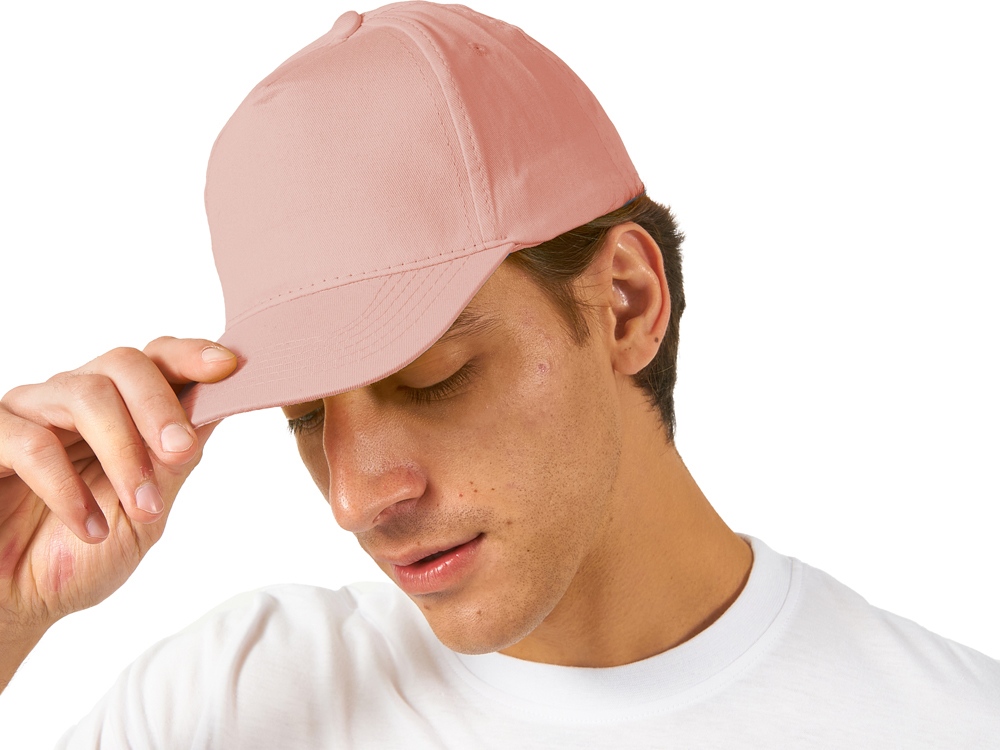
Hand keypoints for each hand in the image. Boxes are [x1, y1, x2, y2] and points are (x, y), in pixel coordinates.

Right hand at [0, 336, 237, 639]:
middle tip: (181, 451)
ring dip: (124, 452)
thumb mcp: (143, 515)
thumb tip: (217, 409)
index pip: (155, 361)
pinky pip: (30, 441)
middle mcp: (73, 400)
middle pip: (124, 364)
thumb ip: (173, 463)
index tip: (228, 367)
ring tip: (141, 508)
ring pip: (84, 394)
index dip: (191, 355)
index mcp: (119, 411)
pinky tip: (87, 527)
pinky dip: (66, 487)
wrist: (13, 605)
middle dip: (161, 407)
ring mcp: (27, 413)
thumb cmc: (77, 556)